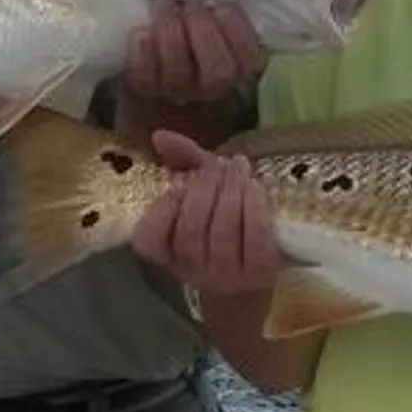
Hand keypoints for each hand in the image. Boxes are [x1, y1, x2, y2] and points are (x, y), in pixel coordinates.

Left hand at [122, 0, 266, 107]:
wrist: (154, 64)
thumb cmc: (193, 30)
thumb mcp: (215, 21)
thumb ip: (220, 10)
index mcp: (238, 67)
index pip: (250, 60)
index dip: (238, 33)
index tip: (222, 6)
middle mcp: (212, 86)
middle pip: (217, 71)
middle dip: (204, 33)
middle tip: (190, 4)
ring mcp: (178, 90)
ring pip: (179, 72)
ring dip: (172, 35)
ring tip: (164, 5)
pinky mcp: (146, 89)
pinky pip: (146, 77)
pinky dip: (144, 54)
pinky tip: (142, 31)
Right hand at [129, 130, 286, 295]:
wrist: (261, 262)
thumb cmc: (222, 218)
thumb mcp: (201, 188)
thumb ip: (181, 159)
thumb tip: (160, 136)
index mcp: (168, 253)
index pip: (150, 238)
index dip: (165, 207)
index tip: (181, 182)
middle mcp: (192, 270)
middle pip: (192, 229)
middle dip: (205, 188)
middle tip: (219, 164)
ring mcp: (226, 276)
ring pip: (223, 231)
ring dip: (231, 192)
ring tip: (238, 168)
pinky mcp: (259, 272)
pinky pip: (254, 235)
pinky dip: (254, 205)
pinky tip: (254, 186)